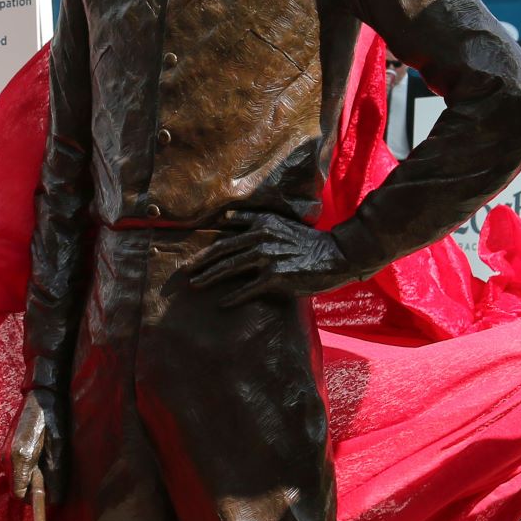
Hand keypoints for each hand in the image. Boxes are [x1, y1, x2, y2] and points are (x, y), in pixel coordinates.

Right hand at [9, 388, 65, 501]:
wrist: (40, 395)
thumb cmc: (53, 417)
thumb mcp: (60, 446)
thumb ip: (56, 474)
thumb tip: (55, 499)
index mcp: (21, 456)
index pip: (19, 494)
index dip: (34, 499)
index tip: (48, 493)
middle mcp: (7, 457)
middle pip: (16, 488)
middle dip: (32, 489)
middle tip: (50, 475)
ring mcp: (4, 452)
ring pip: (15, 479)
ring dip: (29, 479)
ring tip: (45, 463)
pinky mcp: (6, 448)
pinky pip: (14, 469)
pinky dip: (26, 470)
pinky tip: (38, 456)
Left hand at [186, 212, 355, 302]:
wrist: (336, 255)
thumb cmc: (307, 241)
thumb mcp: (280, 223)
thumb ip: (253, 220)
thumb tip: (224, 218)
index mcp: (261, 224)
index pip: (225, 236)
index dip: (205, 248)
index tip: (190, 258)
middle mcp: (261, 238)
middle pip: (222, 252)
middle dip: (200, 263)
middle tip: (184, 273)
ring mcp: (268, 257)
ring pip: (230, 268)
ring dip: (209, 278)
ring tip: (195, 285)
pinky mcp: (276, 276)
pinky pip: (248, 289)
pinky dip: (233, 297)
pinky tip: (222, 302)